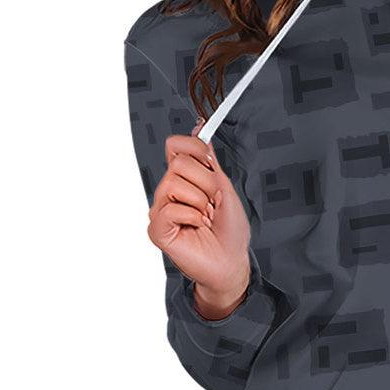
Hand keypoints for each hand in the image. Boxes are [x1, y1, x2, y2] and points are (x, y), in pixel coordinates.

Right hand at [147, 132, 250, 319]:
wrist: (232, 261)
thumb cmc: (230, 231)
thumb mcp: (224, 189)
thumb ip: (209, 161)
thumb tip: (199, 128)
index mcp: (184, 180)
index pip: (176, 146)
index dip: (193, 147)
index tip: (210, 161)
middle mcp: (168, 192)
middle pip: (177, 163)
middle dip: (205, 182)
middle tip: (213, 204)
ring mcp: (160, 210)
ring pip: (173, 184)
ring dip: (200, 202)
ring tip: (206, 218)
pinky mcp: (157, 229)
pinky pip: (171, 208)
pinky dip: (192, 217)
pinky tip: (197, 227)